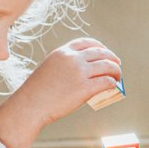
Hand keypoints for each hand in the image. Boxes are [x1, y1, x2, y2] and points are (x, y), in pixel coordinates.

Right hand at [0, 38, 121, 147]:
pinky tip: (113, 86)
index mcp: (63, 52)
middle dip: (112, 59)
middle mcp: (72, 59)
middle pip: (101, 53)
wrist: (30, 105)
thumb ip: (66, 66)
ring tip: (118, 77)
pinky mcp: (85, 88)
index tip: (106, 53)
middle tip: (117, 66)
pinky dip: (113, 83)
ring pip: (107, 66)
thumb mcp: (50, 69)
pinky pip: (106, 82)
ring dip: (116, 71)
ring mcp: (80, 72)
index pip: (87, 43)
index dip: (100, 47)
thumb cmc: (37, 92)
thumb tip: (85, 72)